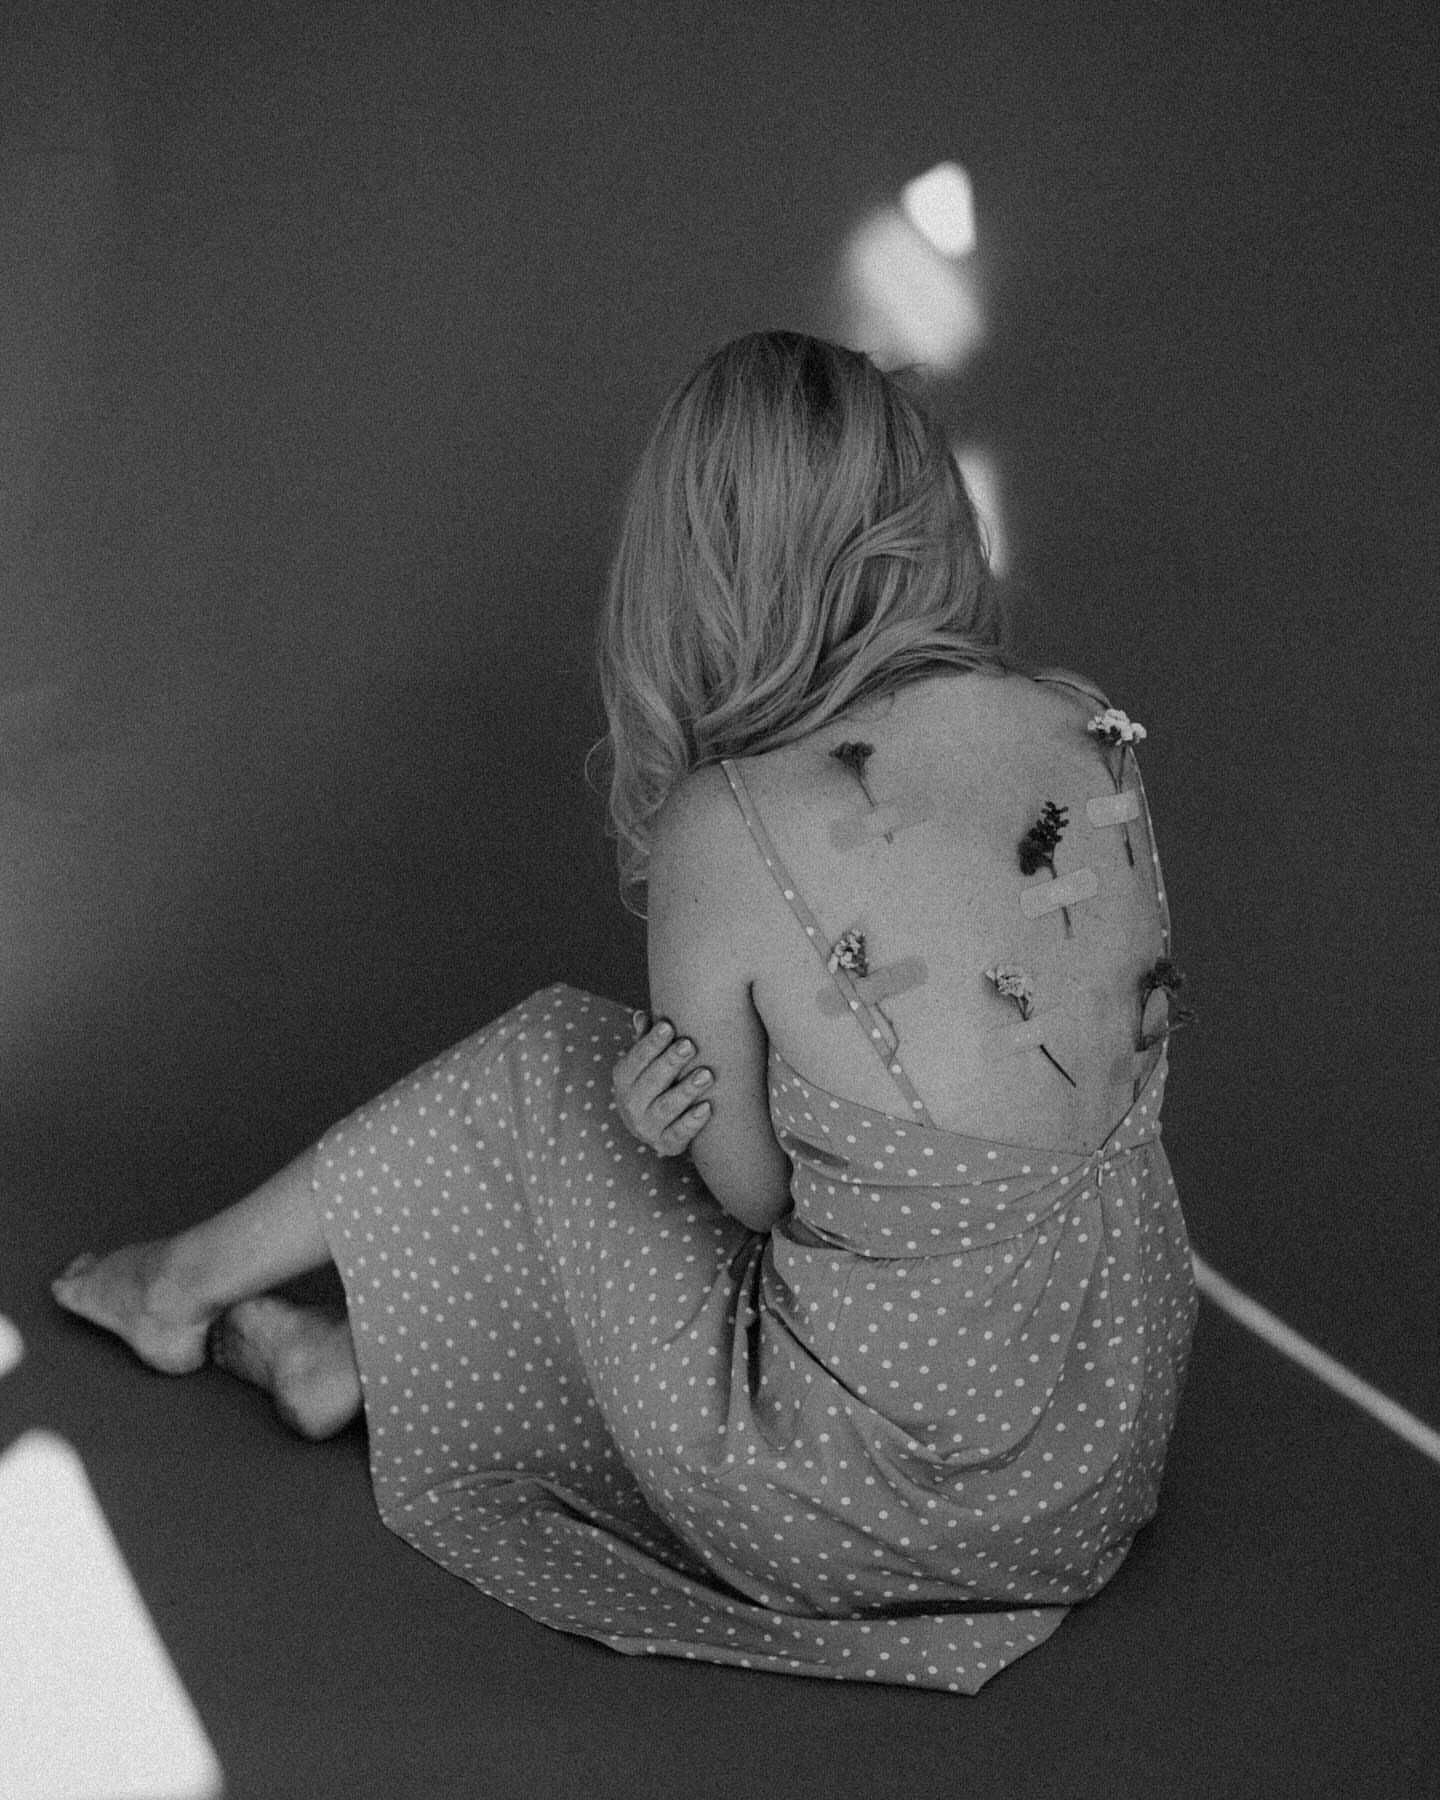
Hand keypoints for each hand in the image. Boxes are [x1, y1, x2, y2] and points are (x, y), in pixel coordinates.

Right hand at [612, 1012, 713, 1155]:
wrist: (654, 1127)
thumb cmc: (655, 1082)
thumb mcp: (647, 1061)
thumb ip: (645, 1040)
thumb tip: (641, 1016)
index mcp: (624, 1078)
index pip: (637, 1058)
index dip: (651, 1043)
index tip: (669, 1026)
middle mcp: (630, 1104)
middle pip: (651, 1082)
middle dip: (670, 1063)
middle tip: (690, 1046)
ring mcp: (646, 1127)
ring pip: (665, 1108)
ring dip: (685, 1091)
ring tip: (706, 1075)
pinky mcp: (665, 1145)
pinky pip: (677, 1135)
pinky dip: (691, 1123)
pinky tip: (707, 1108)